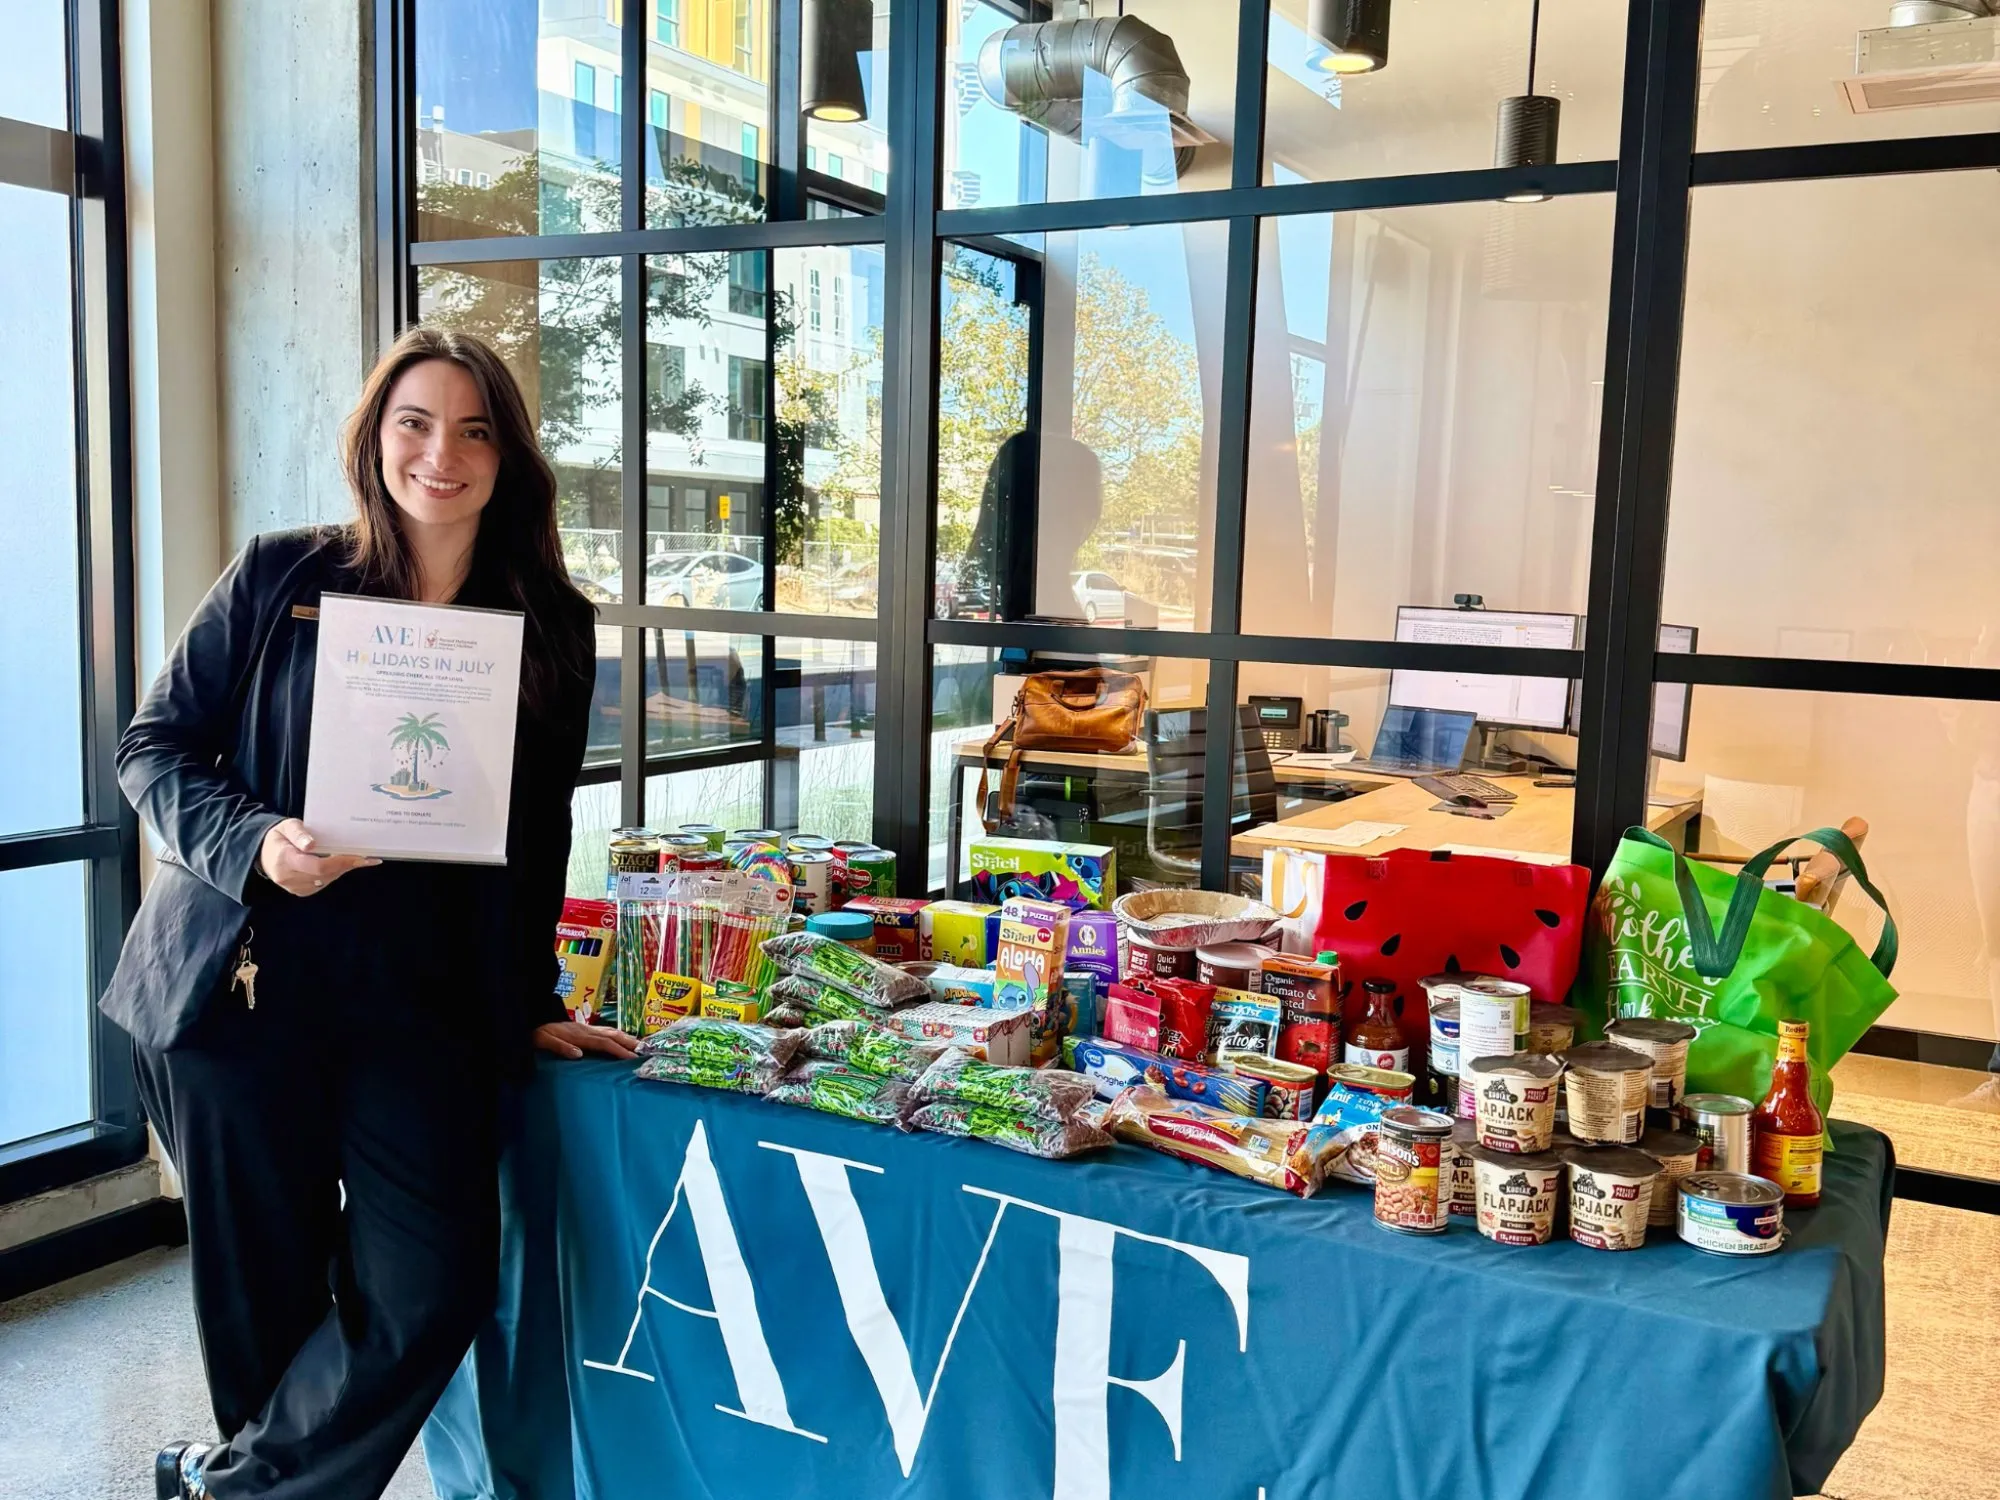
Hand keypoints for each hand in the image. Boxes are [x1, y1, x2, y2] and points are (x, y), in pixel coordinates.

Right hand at [258, 818, 378, 896]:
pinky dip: (334, 873)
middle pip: (325, 874)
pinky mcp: (301, 891)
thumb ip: (299, 834)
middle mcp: (288, 877)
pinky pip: (323, 883)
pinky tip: (344, 864)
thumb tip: (311, 844)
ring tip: (359, 858)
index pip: (317, 866)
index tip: (359, 857)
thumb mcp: (287, 826)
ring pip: (326, 880)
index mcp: (285, 859)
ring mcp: (294, 887)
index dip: (340, 862)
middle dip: (346, 865)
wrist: (264, 854)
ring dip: (342, 869)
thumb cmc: (279, 837)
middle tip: (367, 856)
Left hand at [534, 1020, 640, 1060]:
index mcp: (579, 1035)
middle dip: (630, 1042)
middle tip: (646, 1051)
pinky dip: (618, 1035)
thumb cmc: (538, 1033)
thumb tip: (579, 1055)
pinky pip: (606, 1032)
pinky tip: (623, 1040)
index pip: (604, 1043)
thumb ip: (561, 1047)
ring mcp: (586, 1028)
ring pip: (611, 1031)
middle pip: (613, 1035)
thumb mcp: (544, 1041)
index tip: (632, 1059)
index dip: (619, 1050)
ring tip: (640, 1046)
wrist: (533, 1020)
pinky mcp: (584, 1029)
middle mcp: (586, 1030)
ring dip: (627, 1038)